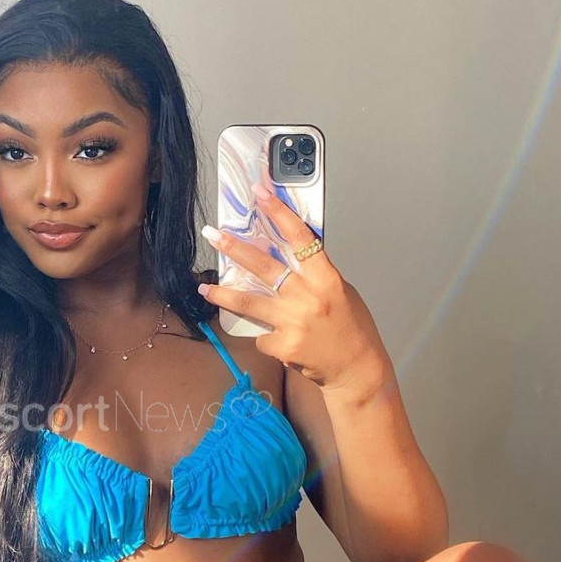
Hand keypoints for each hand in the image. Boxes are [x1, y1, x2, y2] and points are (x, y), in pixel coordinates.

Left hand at [199, 161, 390, 396]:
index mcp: (326, 279)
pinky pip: (260, 335)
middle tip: (213, 234)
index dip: (279, 213)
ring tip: (204, 287)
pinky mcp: (282, 345)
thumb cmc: (350, 327)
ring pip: (248, 302)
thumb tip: (286, 256)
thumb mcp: (340, 291)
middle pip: (264, 267)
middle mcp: (308, 297)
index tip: (260, 193)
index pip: (300, 238)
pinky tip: (279, 340)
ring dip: (223, 293)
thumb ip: (313, 275)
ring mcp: (293, 322)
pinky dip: (264, 335)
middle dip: (234, 248)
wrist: (356, 368)